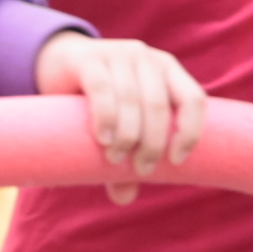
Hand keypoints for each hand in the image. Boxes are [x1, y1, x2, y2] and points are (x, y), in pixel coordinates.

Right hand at [35, 28, 204, 199]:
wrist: (59, 62)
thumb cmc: (97, 99)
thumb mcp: (119, 125)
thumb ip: (125, 155)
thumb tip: (124, 197)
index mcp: (167, 70)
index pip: (193, 99)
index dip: (190, 131)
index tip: (176, 161)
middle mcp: (147, 58)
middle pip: (159, 105)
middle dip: (152, 142)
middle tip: (140, 170)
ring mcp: (118, 54)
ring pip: (131, 99)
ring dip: (126, 135)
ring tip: (115, 159)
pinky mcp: (89, 59)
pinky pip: (102, 89)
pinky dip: (105, 117)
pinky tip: (103, 138)